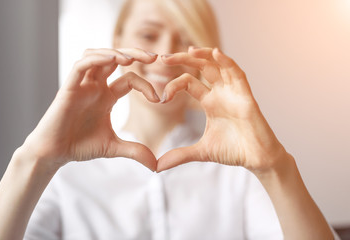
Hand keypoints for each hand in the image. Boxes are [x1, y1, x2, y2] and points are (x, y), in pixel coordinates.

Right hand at [23, 48, 159, 170]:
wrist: (54, 154)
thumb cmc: (80, 147)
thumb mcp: (114, 147)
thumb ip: (135, 151)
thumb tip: (156, 166)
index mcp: (107, 96)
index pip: (130, 80)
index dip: (146, 85)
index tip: (158, 100)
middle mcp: (95, 87)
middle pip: (115, 59)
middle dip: (135, 54)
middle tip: (154, 57)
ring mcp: (82, 86)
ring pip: (97, 56)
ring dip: (115, 52)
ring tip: (131, 59)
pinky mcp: (68, 88)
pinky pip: (81, 66)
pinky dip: (96, 59)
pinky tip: (111, 60)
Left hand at [157, 47, 288, 172]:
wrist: (256, 160)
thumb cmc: (233, 151)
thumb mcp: (201, 152)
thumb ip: (179, 155)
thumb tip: (157, 167)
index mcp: (209, 102)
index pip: (188, 83)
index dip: (173, 85)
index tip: (161, 98)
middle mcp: (220, 93)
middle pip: (201, 68)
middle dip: (183, 60)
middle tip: (164, 58)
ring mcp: (233, 93)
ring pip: (218, 65)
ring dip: (204, 55)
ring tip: (189, 50)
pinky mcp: (246, 97)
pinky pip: (237, 74)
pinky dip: (227, 62)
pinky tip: (216, 53)